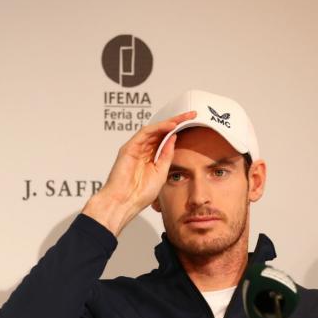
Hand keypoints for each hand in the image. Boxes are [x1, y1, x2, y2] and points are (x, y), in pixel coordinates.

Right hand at [82, 111, 195, 235]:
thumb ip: (166, 155)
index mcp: (150, 158)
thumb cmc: (139, 194)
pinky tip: (170, 126)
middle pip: (160, 132)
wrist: (124, 203)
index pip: (165, 139)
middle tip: (191, 114)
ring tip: (183, 118)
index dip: (178, 130)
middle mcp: (142, 151)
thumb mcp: (161, 172)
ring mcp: (134, 149)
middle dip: (176, 122)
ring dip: (168, 122)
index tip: (193, 123)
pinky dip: (157, 128)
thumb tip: (173, 137)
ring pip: (153, 130)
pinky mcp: (128, 148)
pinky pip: (144, 133)